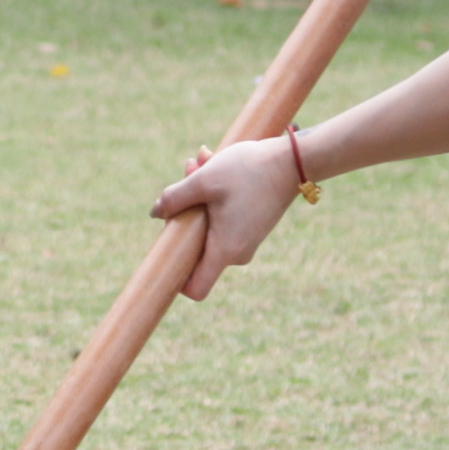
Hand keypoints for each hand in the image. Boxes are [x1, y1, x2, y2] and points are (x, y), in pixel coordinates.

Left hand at [145, 129, 304, 300]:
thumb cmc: (248, 171)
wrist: (293, 161)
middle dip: (183, 212)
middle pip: (195, 248)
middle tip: (187, 173)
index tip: (166, 255)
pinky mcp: (251, 227)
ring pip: (206, 227)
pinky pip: (221, 219)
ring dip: (197, 197)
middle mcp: (237, 253)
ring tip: (200, 161)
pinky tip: (211, 163)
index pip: (195, 288)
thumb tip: (156, 213)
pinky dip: (213, 196)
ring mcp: (246, 241)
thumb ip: (174, 198)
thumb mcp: (203, 180)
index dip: (176, 280)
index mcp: (225, 250)